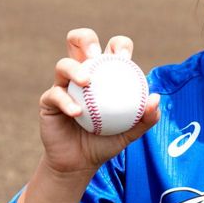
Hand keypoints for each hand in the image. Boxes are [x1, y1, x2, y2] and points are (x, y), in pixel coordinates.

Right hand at [37, 28, 161, 175]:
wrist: (80, 164)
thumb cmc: (106, 143)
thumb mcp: (131, 133)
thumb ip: (146, 117)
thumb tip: (155, 97)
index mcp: (105, 74)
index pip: (112, 49)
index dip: (119, 45)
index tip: (125, 59)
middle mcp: (83, 73)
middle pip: (79, 42)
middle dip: (85, 38)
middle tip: (95, 53)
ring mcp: (64, 85)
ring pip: (63, 64)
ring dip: (74, 69)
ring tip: (86, 82)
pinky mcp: (48, 100)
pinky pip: (55, 95)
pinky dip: (67, 102)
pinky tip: (77, 112)